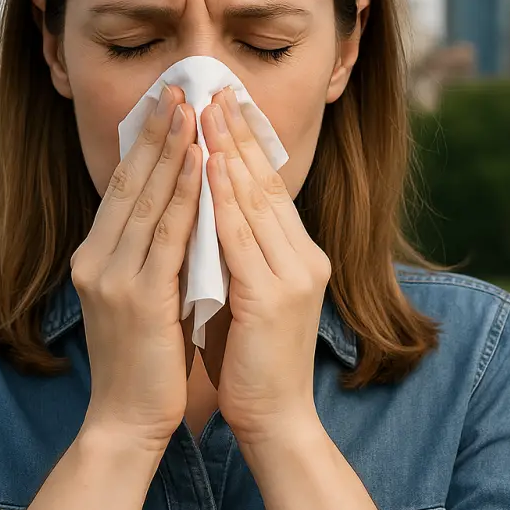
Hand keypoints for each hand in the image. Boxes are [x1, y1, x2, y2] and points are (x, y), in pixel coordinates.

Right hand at [71, 84, 201, 450]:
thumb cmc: (143, 361)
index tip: (166, 107)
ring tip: (192, 111)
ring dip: (173, 151)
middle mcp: (95, 259)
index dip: (145, 145)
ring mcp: (112, 276)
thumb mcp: (141, 297)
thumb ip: (150, 255)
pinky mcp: (137, 297)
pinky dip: (184, 195)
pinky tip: (202, 163)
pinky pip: (167, 234)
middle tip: (178, 89)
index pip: (122, 189)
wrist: (126, 420)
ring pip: (147, 200)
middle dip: (157, 133)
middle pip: (129, 182)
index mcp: (94, 257)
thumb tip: (179, 211)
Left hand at [200, 86, 331, 445]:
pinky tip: (205, 168)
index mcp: (300, 256)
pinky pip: (241, 238)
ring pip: (255, 201)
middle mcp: (304, 258)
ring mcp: (293, 276)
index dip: (245, 145)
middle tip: (212, 89)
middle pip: (266, 183)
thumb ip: (236, 254)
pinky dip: (222, 200)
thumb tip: (207, 210)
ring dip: (227, 152)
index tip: (221, 106)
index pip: (270, 188)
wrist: (275, 420)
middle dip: (236, 134)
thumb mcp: (246, 295)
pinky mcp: (273, 297)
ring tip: (205, 112)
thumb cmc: (252, 361)